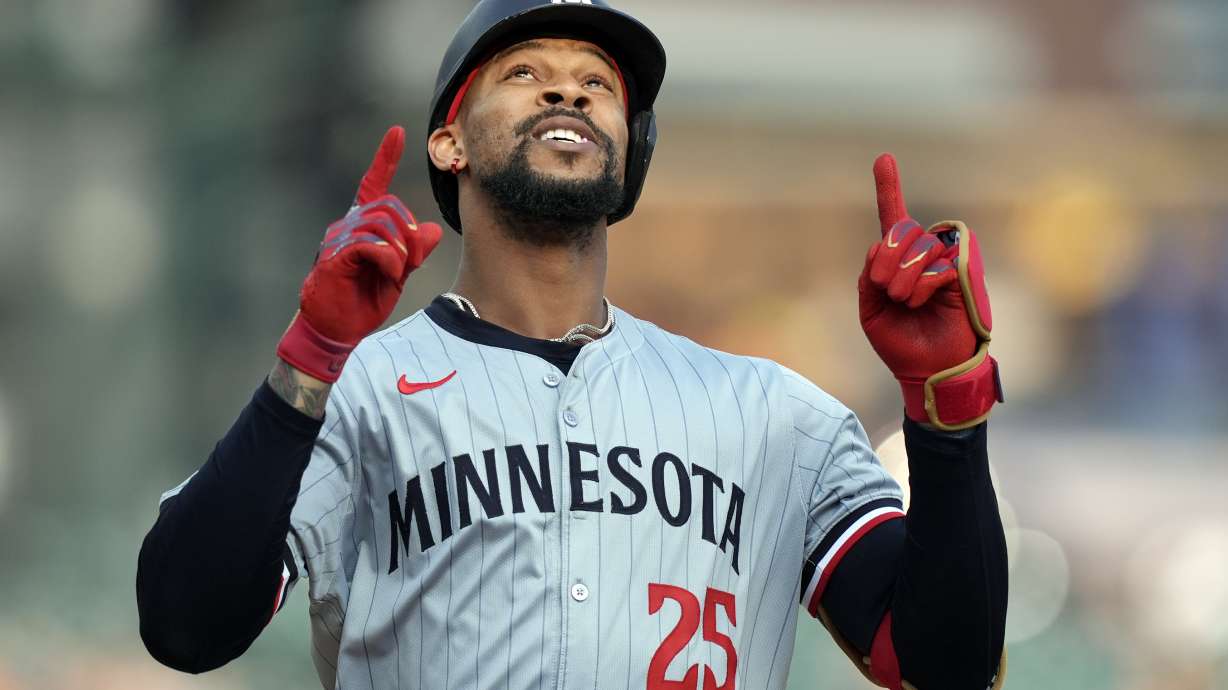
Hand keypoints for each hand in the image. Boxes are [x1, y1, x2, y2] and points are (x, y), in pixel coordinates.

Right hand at [276, 126, 442, 382]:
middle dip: (408, 233)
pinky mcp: (334, 257)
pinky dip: (389, 259)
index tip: (398, 132)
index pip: (374, 184)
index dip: (385, 157)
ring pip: (381, 224)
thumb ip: (413, 251)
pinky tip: (389, 275)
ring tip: (396, 273)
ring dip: (400, 251)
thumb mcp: (398, 273)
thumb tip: (431, 230)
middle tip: (410, 263)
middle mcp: (347, 225)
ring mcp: (338, 239)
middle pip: (388, 206)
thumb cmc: (363, 299)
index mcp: (363, 225)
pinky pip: (370, 243)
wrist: (337, 328)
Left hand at [858, 154, 1000, 429]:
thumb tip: (878, 245)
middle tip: (886, 290)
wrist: (926, 370)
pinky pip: (937, 265)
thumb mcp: (870, 311)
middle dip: (887, 260)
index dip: (889, 188)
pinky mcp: (963, 274)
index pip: (894, 219)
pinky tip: (924, 302)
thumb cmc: (900, 343)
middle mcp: (923, 256)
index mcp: (897, 262)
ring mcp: (945, 262)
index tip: (883, 158)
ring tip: (907, 303)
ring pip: (919, 246)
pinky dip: (923, 286)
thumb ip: (868, 278)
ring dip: (903, 278)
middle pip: (902, 229)